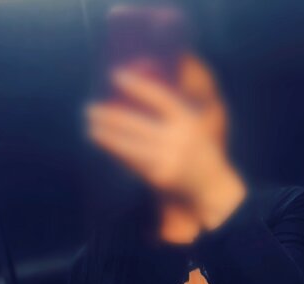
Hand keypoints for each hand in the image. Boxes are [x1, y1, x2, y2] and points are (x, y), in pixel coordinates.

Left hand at [86, 69, 245, 226]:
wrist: (212, 187)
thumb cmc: (198, 153)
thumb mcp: (192, 128)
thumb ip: (170, 116)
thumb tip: (135, 99)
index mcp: (187, 121)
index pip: (160, 98)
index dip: (138, 86)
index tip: (115, 76)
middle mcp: (178, 139)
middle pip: (138, 124)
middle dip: (112, 116)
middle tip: (91, 108)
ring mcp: (168, 159)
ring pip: (131, 145)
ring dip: (108, 136)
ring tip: (91, 126)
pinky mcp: (160, 177)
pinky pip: (133, 162)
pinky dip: (118, 153)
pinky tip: (105, 145)